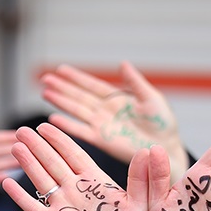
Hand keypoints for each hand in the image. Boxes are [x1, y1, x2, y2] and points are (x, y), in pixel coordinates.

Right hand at [2, 123, 149, 210]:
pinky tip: (7, 184)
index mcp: (95, 181)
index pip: (74, 154)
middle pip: (52, 162)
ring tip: (15, 147)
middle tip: (22, 130)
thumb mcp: (140, 203)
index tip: (46, 125)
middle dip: (37, 146)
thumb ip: (140, 178)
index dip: (59, 140)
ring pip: (41, 179)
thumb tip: (147, 151)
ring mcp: (62, 206)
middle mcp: (75, 189)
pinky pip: (33, 207)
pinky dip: (20, 197)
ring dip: (28, 163)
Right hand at [43, 62, 189, 179]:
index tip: (60, 69)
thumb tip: (122, 63)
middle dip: (62, 87)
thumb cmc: (162, 123)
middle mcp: (105, 111)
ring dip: (61, 102)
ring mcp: (102, 125)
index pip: (92, 85)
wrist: (165, 147)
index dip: (76, 77)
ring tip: (45, 93)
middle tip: (45, 79)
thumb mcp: (150, 98)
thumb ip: (135, 82)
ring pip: (77, 110)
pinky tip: (53, 118)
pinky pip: (81, 131)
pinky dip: (67, 126)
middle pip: (79, 96)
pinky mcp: (102, 140)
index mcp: (116, 99)